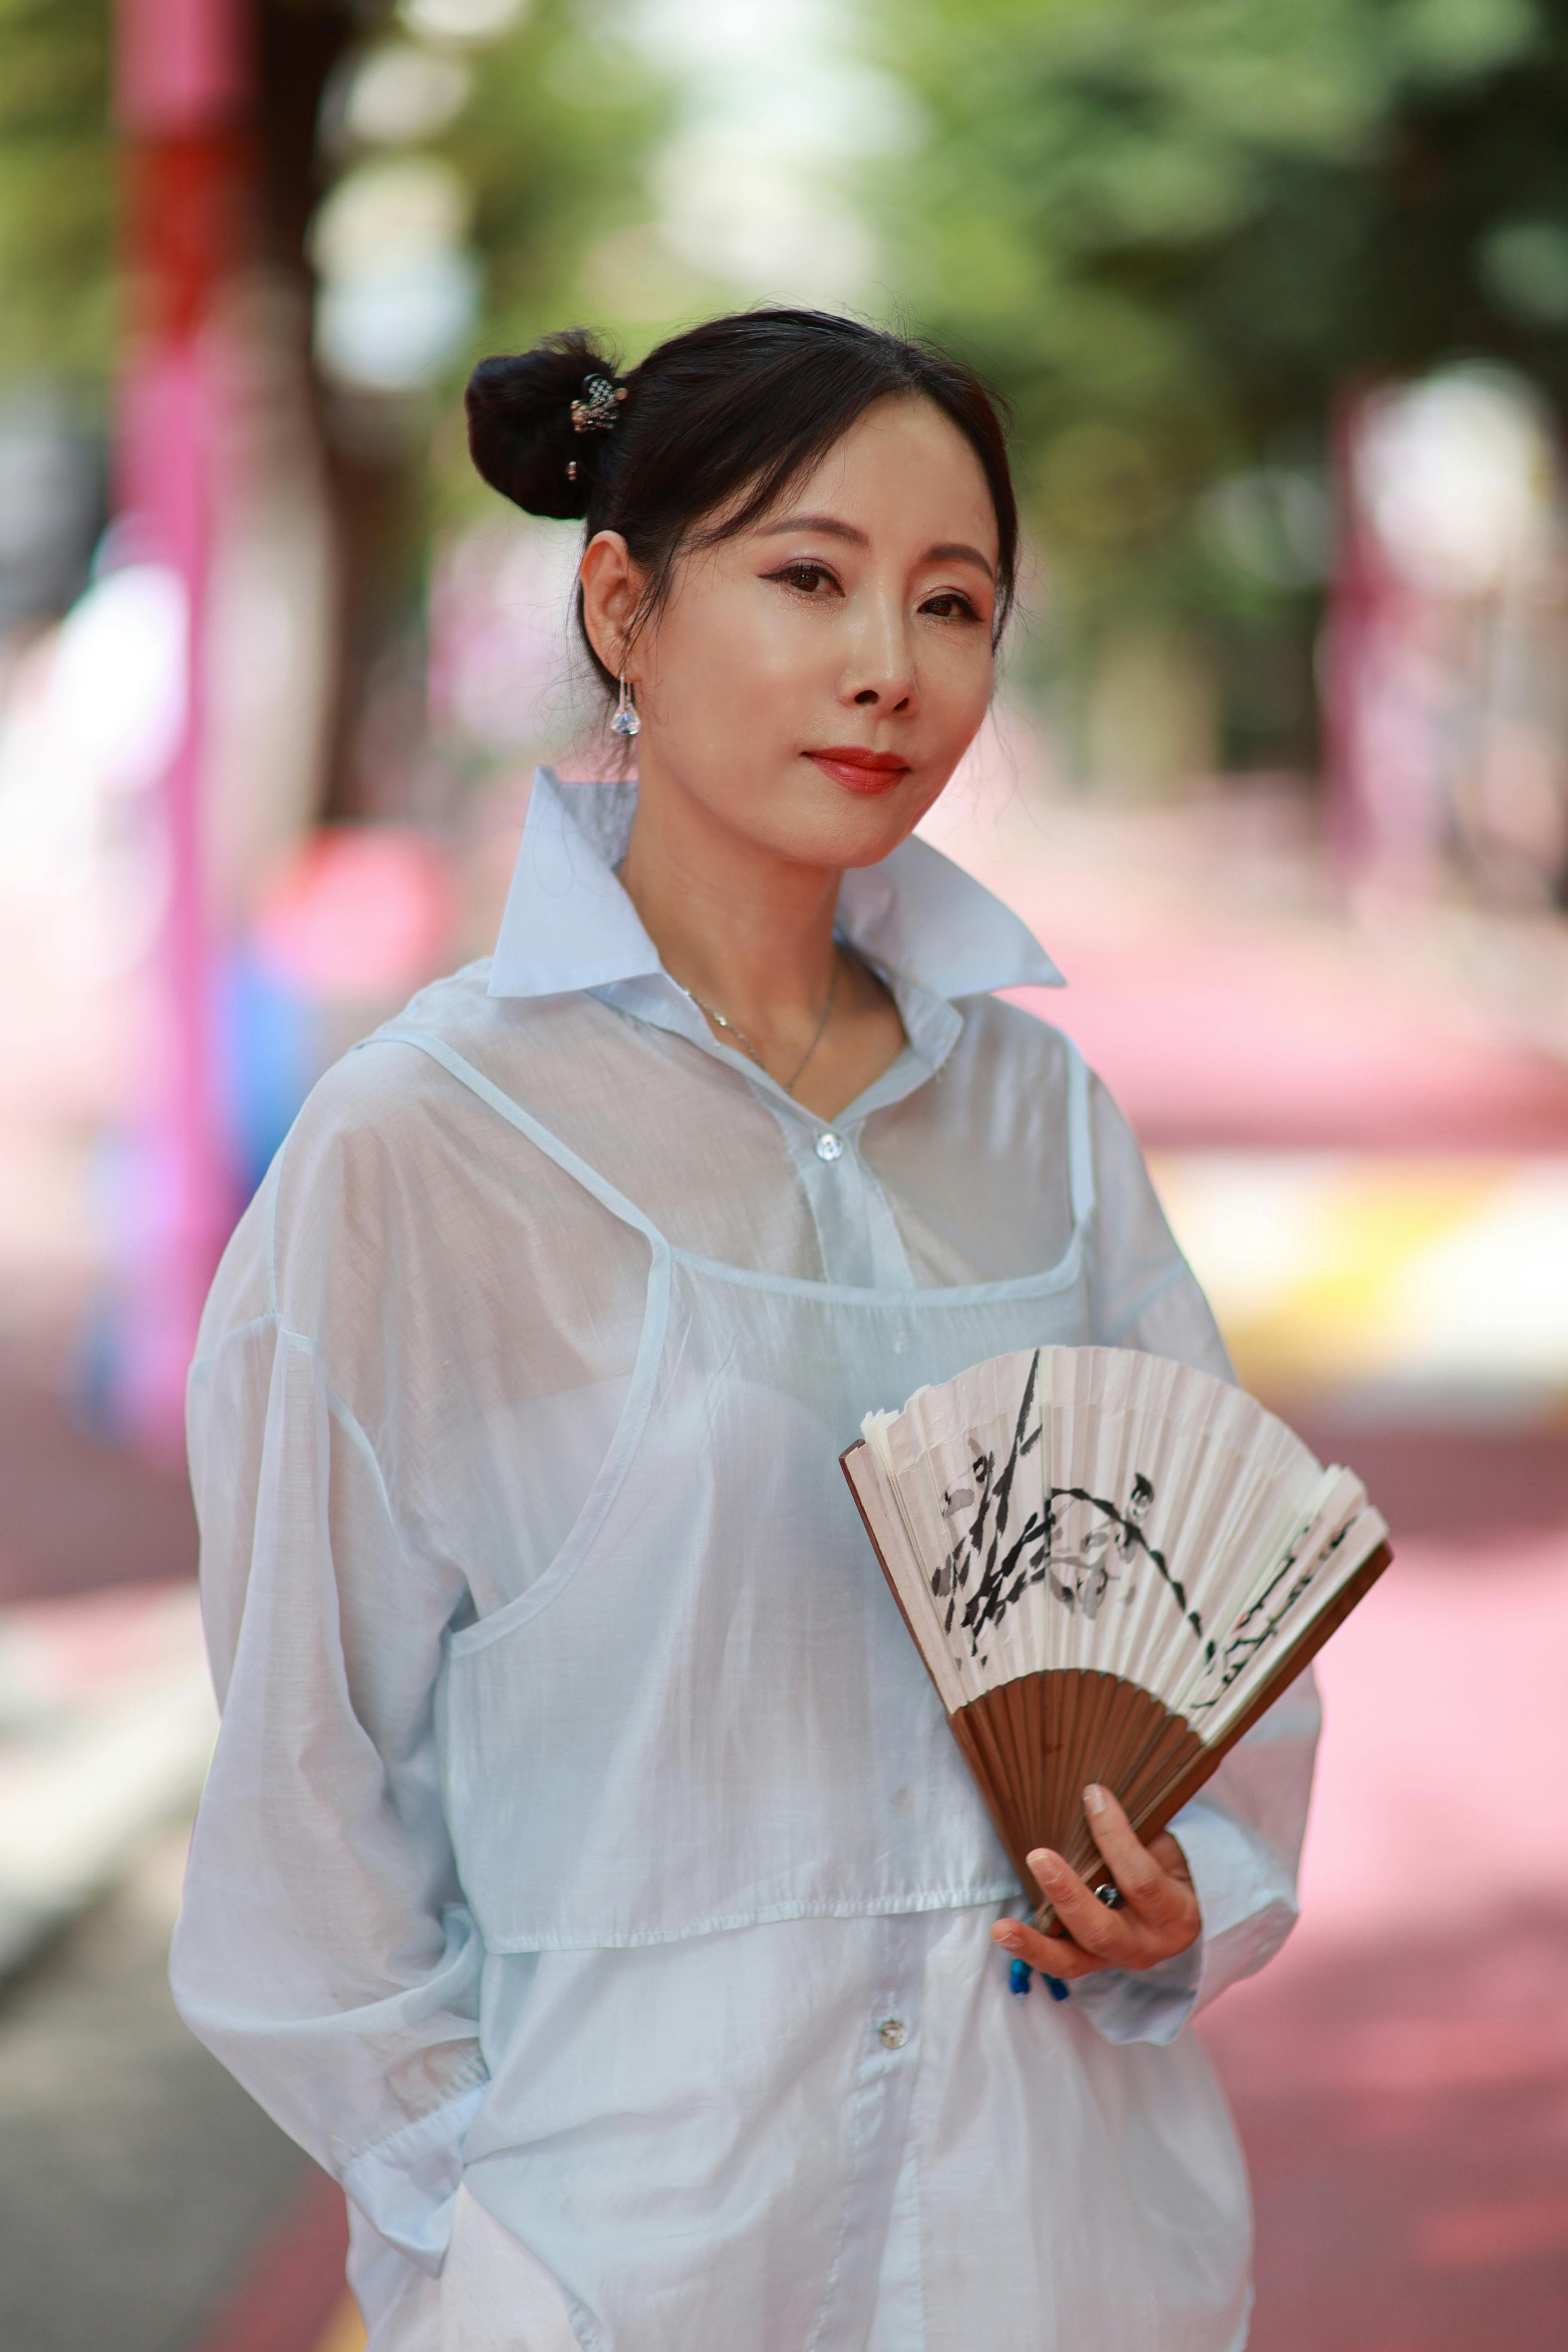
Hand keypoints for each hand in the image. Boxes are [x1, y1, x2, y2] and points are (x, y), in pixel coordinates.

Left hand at [988, 1784, 1200, 1982]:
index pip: (1141, 1880)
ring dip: (1035, 1941)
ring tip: (1001, 1928)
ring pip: (1073, 1961)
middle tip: (1038, 1857)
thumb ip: (1134, 1836)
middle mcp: (1148, 1946)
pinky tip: (1004, 1934)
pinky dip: (1032, 1949)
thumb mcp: (1163, 1849)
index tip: (1093, 1795)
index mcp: (1176, 1914)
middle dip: (1068, 1894)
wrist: (1179, 1905)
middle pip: (1103, 1930)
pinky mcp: (1092, 1963)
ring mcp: (1116, 1960)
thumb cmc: (1167, 1865)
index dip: (1115, 1837)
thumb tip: (1091, 1799)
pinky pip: (1061, 1963)